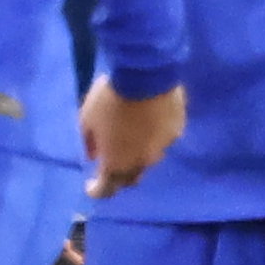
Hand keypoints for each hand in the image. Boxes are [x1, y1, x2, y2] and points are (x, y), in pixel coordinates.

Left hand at [81, 77, 185, 193]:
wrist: (146, 74)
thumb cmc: (110, 98)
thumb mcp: (87, 118)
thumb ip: (89, 141)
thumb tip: (93, 155)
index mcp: (116, 163)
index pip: (106, 190)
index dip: (97, 190)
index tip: (91, 186)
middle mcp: (142, 162)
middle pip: (130, 179)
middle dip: (119, 176)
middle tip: (112, 163)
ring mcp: (163, 148)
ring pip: (149, 160)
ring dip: (137, 155)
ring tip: (131, 138)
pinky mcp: (177, 131)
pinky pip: (163, 141)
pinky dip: (153, 137)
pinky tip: (149, 122)